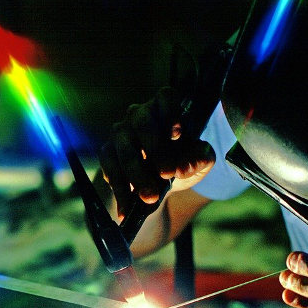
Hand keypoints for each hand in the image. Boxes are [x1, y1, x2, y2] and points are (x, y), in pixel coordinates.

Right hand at [99, 86, 214, 220]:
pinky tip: (126, 210)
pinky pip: (110, 170)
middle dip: (156, 150)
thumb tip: (187, 165)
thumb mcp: (198, 163)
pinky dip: (120, 191)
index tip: (177, 134)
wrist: (159, 186)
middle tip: (168, 174)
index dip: (171, 111)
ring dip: (137, 176)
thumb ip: (200, 159)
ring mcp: (121, 134)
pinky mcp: (108, 154)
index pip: (166, 97)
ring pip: (125, 149)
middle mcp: (140, 116)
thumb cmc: (182, 164)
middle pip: (143, 124)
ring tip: (150, 198)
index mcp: (166, 110)